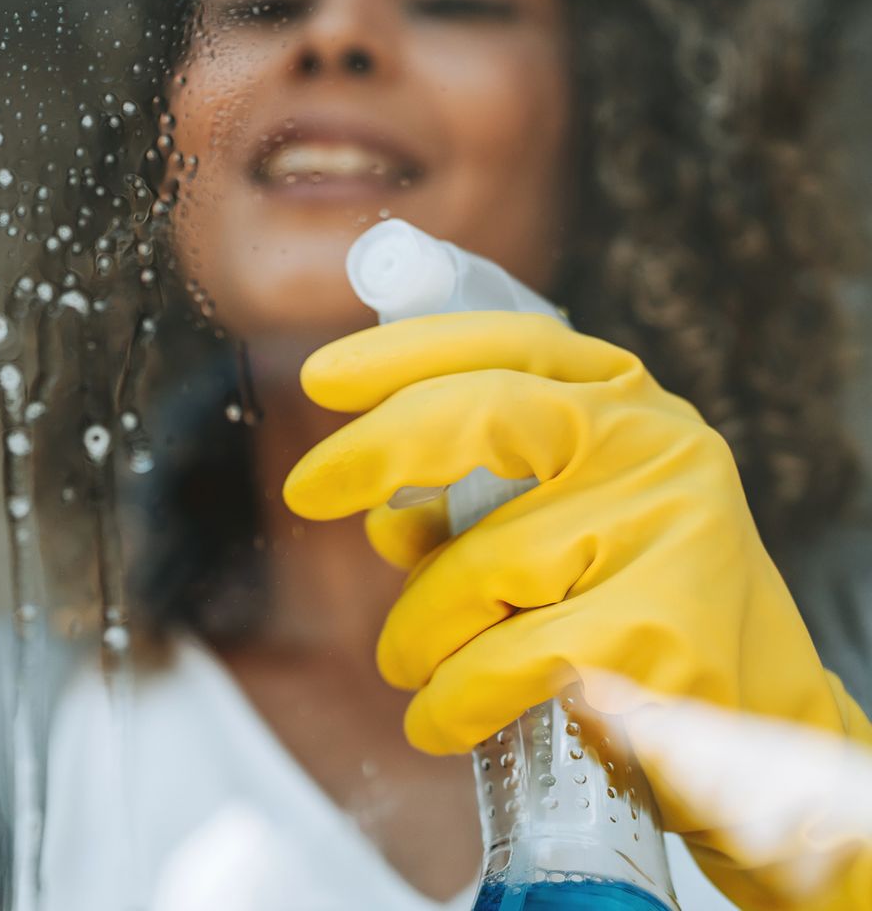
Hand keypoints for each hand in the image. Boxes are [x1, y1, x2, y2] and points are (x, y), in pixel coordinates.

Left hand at [282, 311, 871, 908]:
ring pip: (470, 569)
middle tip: (306, 489)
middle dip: (375, 449)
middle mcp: (654, 446)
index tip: (321, 377)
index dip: (403, 353)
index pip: (506, 344)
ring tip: (417, 667)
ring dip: (416, 633)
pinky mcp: (657, 634)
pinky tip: (442, 718)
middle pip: (480, 415)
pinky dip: (448, 700)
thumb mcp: (569, 520)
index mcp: (626, 400)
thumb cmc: (634, 606)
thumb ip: (477, 500)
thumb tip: (384, 518)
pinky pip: (494, 663)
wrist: (760, 722)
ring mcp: (662, 533)